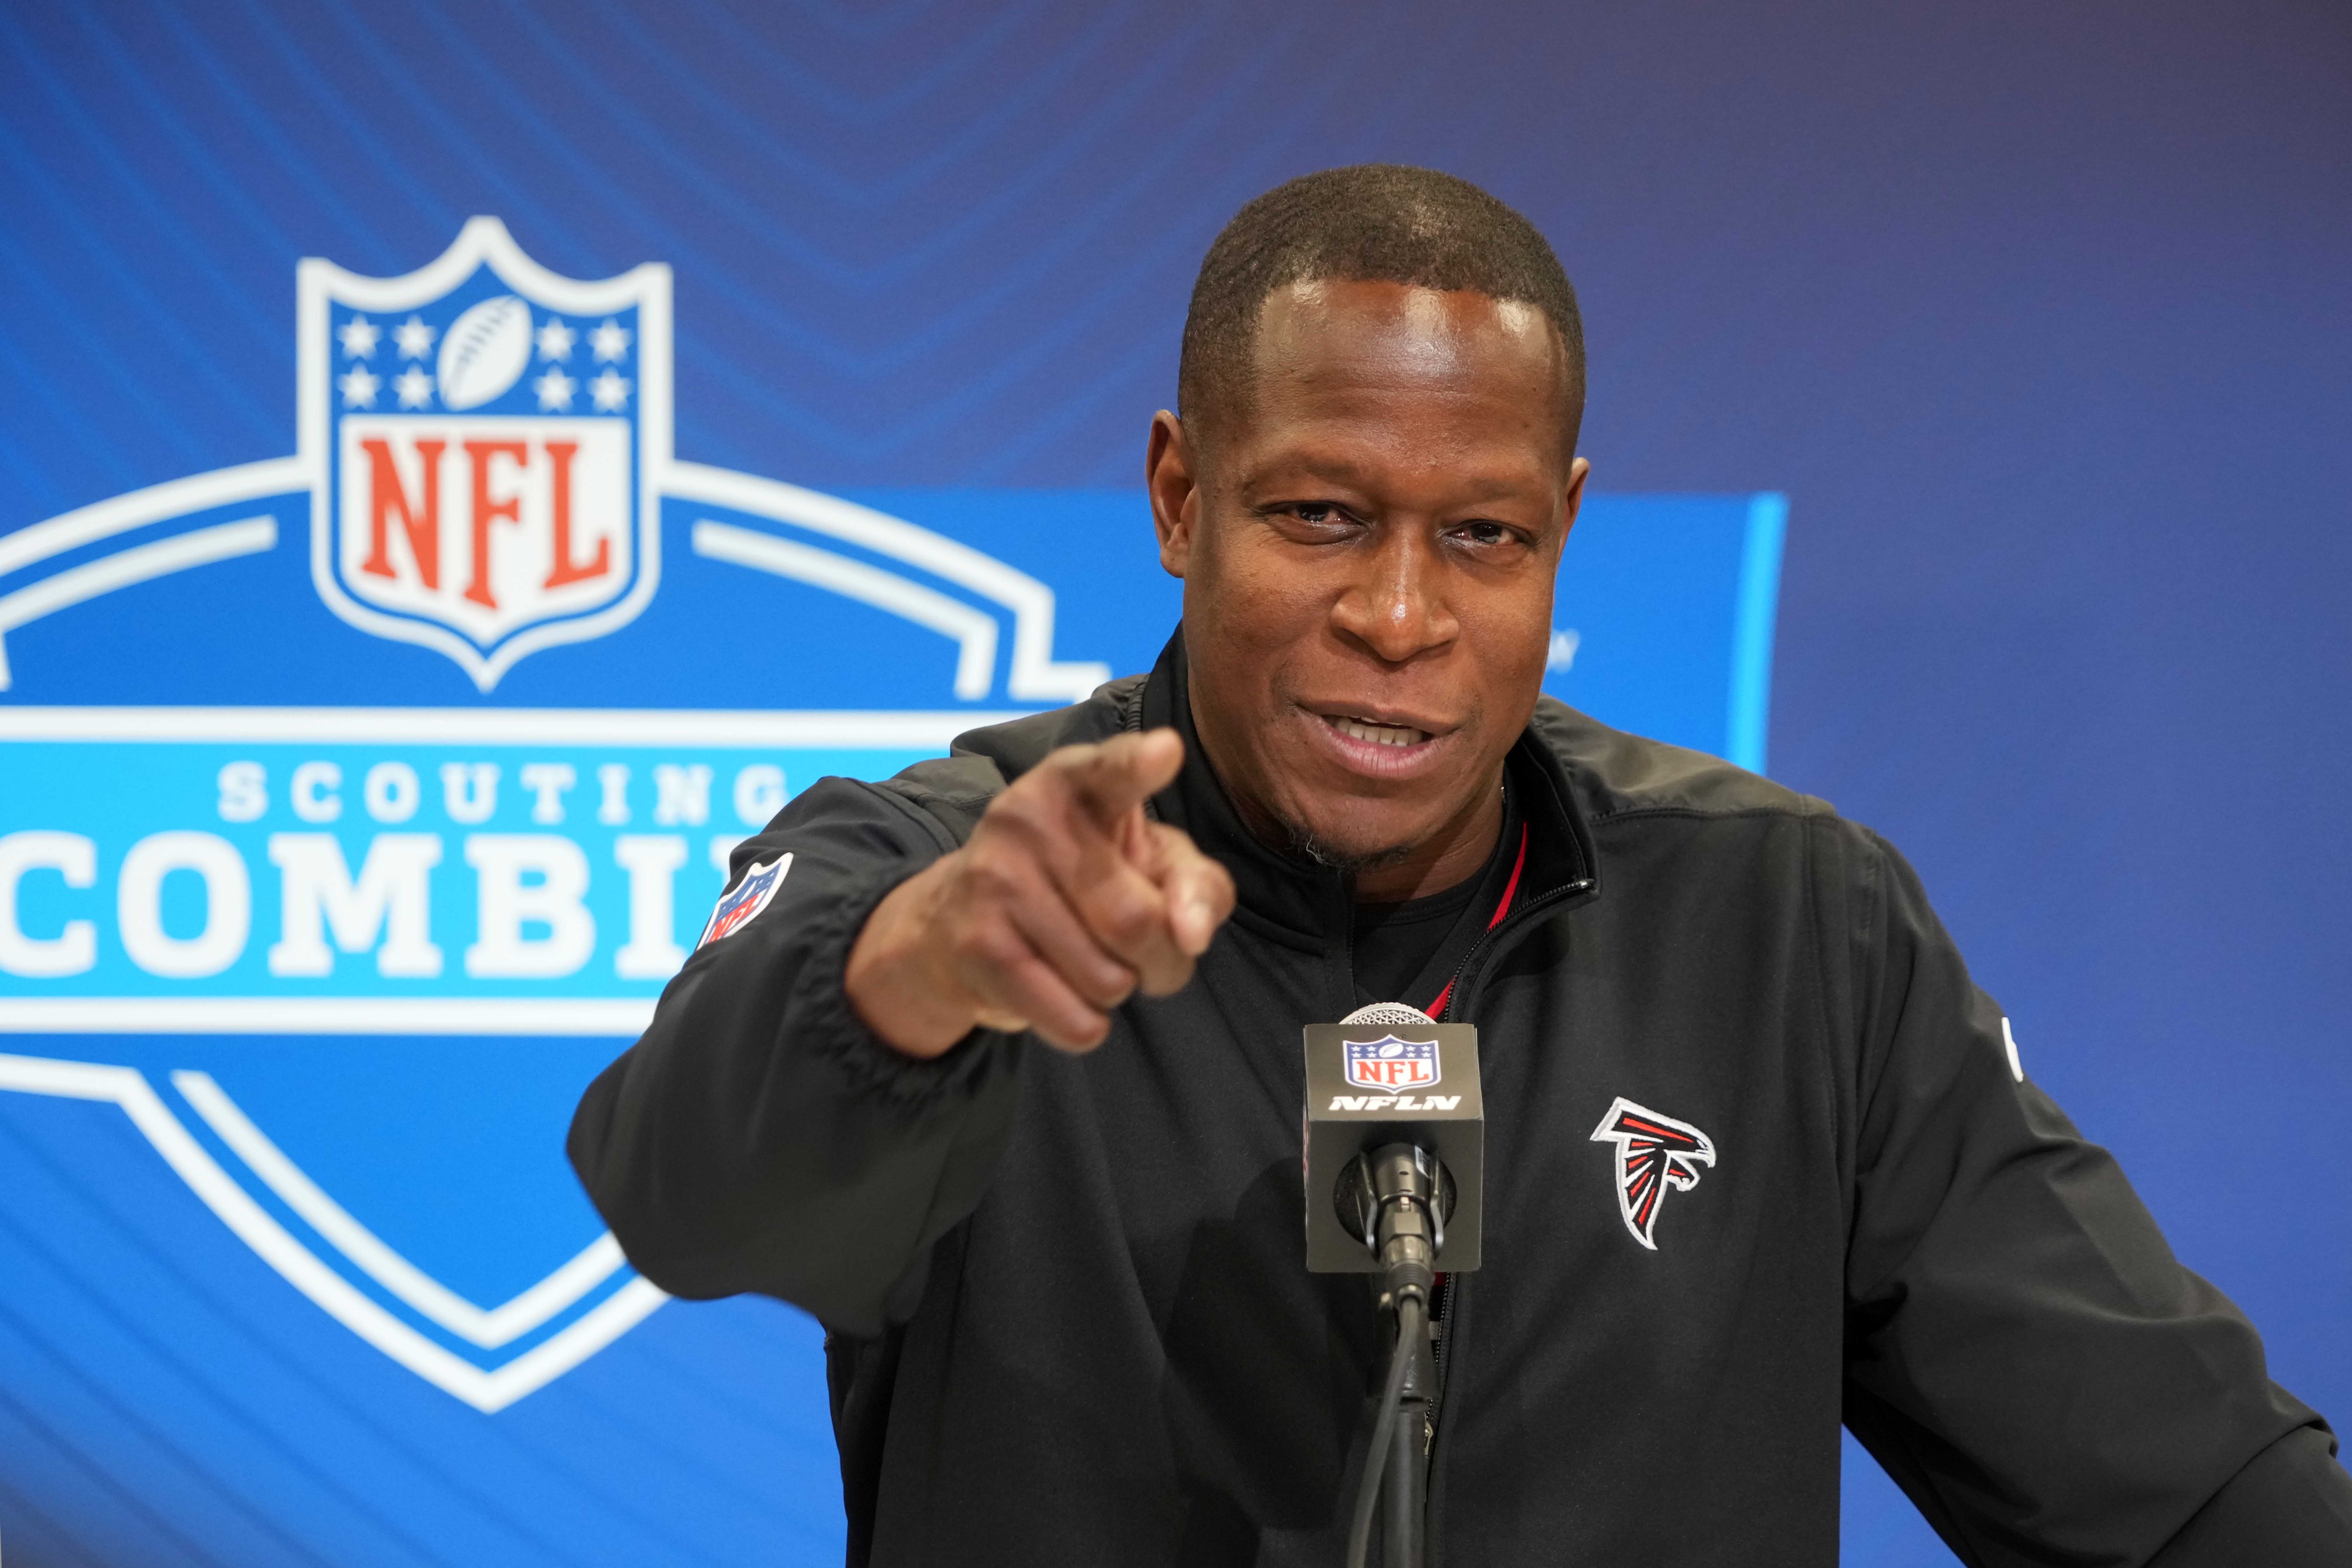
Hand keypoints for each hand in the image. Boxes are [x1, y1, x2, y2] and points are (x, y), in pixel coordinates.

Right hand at [844, 729, 1237, 1056]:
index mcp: (1077, 781)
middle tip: (1145, 953)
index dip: (1139, 765)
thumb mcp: (1149, 865)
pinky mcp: (977, 946)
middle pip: (1140, 921)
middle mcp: (1028, 818)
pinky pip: (1074, 1019)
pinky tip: (1061, 994)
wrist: (954, 926)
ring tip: (1090, 962)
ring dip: (1119, 990)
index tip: (1166, 751)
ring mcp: (995, 880)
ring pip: (1110, 979)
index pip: (1112, 771)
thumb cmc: (1081, 883)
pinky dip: (1085, 1025)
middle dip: (1163, 960)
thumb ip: (1195, 886)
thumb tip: (1192, 934)